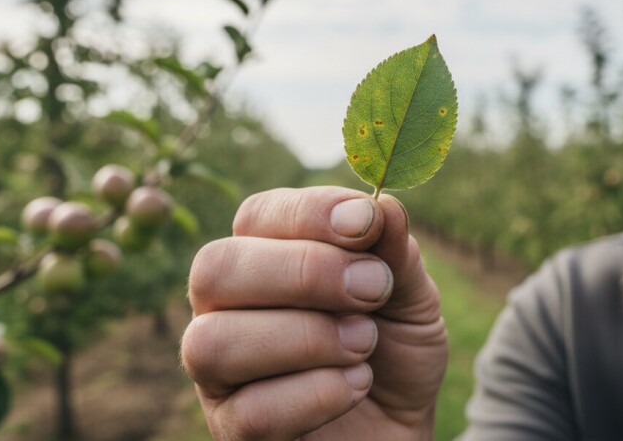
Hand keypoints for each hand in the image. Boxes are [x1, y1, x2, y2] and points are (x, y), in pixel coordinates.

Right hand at [181, 186, 448, 439]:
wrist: (402, 428)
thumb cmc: (394, 353)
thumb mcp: (410, 297)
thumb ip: (394, 254)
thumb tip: (384, 204)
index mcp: (263, 258)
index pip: (256, 215)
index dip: (309, 213)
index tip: (366, 224)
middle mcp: (225, 310)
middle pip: (215, 269)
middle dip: (302, 272)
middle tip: (372, 289)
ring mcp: (221, 375)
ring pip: (213, 342)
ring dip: (305, 337)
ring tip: (364, 343)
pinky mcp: (235, 431)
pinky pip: (250, 412)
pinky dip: (317, 394)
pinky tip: (355, 385)